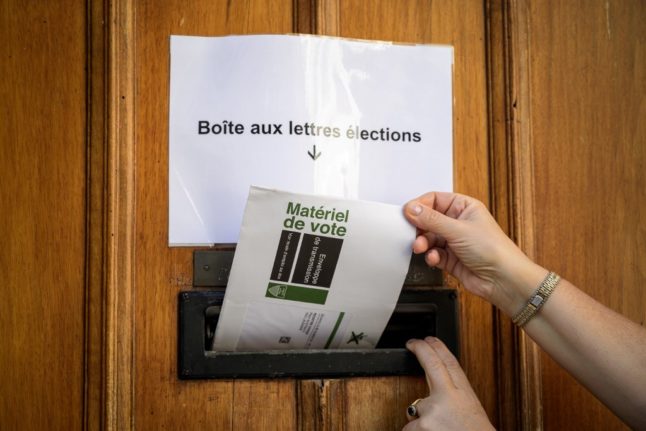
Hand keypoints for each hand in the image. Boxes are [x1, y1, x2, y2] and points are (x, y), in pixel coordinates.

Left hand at [403, 337, 493, 430]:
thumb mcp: (470, 413)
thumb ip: (452, 400)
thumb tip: (434, 392)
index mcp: (464, 395)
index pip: (450, 362)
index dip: (437, 347)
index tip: (428, 339)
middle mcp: (448, 397)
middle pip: (432, 364)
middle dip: (421, 349)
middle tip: (412, 343)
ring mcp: (432, 410)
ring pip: (416, 409)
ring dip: (421, 422)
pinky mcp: (420, 425)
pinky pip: (409, 428)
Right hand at [404, 192, 542, 315]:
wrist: (503, 280)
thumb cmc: (493, 250)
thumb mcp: (457, 229)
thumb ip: (431, 219)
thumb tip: (411, 209)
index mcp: (464, 207)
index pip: (435, 200)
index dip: (420, 206)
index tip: (407, 213)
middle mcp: (459, 223)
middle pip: (429, 219)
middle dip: (419, 227)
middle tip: (411, 232)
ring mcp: (455, 241)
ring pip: (429, 238)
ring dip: (423, 243)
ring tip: (421, 247)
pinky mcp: (451, 258)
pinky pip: (433, 253)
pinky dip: (431, 256)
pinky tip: (435, 259)